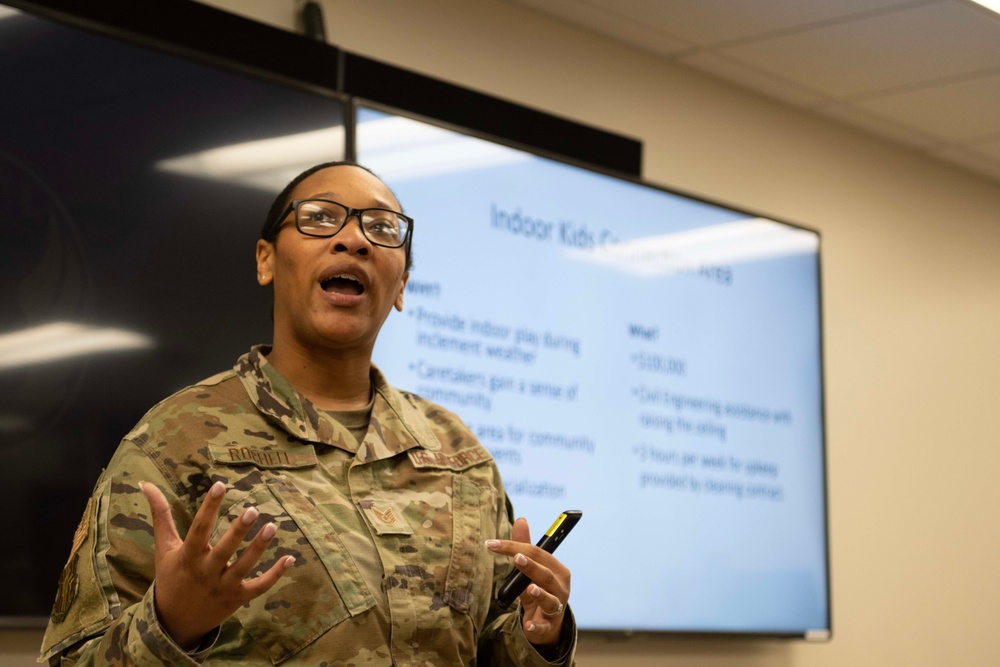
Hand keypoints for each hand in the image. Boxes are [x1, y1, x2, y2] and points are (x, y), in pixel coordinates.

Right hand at [140, 480, 293, 649]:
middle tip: (252, 509)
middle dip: (238, 531)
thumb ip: (160, 515)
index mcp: (187, 557)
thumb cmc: (171, 577)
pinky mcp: (238, 598)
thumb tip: (145, 484)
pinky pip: (259, 587)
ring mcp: (223, 587)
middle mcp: (206, 572)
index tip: (221, 485)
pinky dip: (276, 574)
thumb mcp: (164, 547)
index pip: (199, 529)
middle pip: (224, 550)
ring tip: (272, 526)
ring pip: (244, 567)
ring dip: (259, 548)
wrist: (174, 622)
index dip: (209, 507)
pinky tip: (290, 557)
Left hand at [487, 517, 570, 647]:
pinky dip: (536, 626)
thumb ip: (524, 546)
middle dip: (531, 566)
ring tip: (530, 589)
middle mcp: (561, 587)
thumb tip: (521, 519)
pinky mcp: (549, 626)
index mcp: (557, 570)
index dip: (515, 547)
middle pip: (546, 575)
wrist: (547, 623)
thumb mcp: (530, 569)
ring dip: (540, 594)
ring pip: (550, 600)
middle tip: (516, 558)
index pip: (538, 553)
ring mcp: (557, 607)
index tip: (492, 544)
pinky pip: (543, 626)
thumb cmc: (538, 590)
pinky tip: (529, 625)